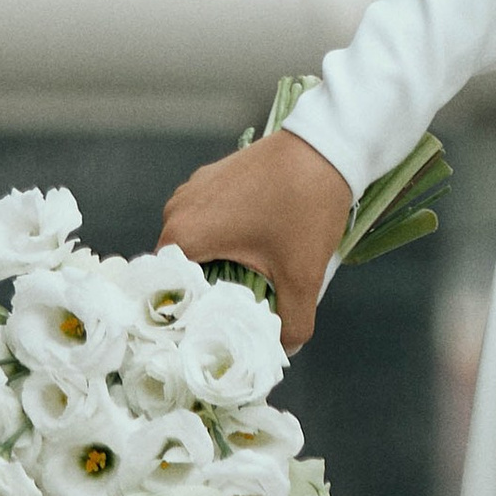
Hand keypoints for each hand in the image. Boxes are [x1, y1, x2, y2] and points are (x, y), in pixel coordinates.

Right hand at [160, 129, 353, 355]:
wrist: (329, 143)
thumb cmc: (306, 207)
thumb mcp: (302, 276)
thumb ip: (291, 325)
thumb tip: (283, 352)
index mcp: (183, 235)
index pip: (166, 295)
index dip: (187, 321)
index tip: (211, 336)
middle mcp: (177, 210)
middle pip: (181, 272)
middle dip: (206, 296)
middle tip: (234, 316)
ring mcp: (194, 189)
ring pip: (196, 246)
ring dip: (217, 266)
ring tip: (247, 286)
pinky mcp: (214, 177)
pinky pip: (209, 221)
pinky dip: (225, 239)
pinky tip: (254, 250)